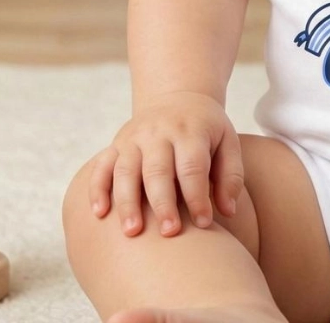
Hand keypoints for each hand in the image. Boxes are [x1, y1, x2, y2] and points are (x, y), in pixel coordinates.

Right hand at [87, 91, 244, 237]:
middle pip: (158, 170)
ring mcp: (134, 137)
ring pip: (126, 170)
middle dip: (163, 203)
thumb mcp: (228, 142)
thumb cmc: (207, 130)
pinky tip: (99, 214)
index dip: (197, 196)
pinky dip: (98, 188)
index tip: (204, 224)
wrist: (179, 96)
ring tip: (132, 232)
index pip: (192, 167)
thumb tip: (228, 211)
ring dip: (127, 202)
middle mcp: (160, 132)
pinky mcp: (117, 144)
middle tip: (169, 233)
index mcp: (191, 131)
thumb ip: (231, 175)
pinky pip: (102, 166)